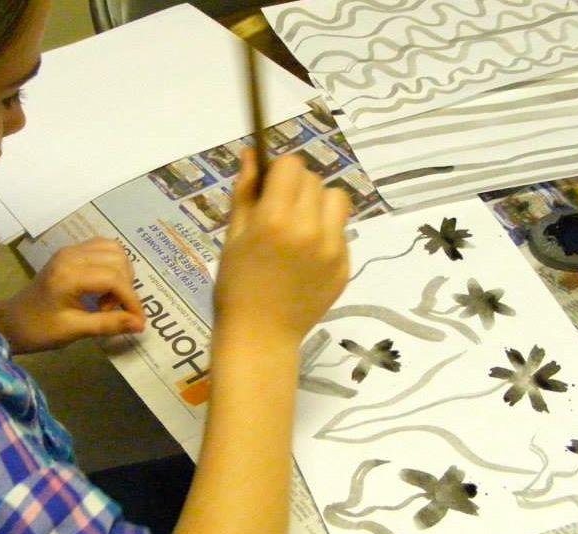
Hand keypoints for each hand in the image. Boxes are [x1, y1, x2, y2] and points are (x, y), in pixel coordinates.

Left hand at [0, 238, 145, 353]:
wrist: (10, 322)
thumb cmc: (39, 329)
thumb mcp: (74, 331)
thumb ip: (108, 324)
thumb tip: (140, 324)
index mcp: (69, 275)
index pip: (114, 278)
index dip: (131, 300)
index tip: (139, 321)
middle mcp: (71, 255)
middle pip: (118, 260)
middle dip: (126, 288)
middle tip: (112, 311)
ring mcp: (70, 251)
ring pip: (114, 250)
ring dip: (121, 274)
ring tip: (107, 299)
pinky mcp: (70, 252)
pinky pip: (103, 249)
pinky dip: (112, 266)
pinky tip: (104, 286)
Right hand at [213, 150, 350, 346]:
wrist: (260, 336)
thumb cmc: (236, 285)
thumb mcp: (232, 236)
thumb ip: (245, 192)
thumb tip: (251, 153)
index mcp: (275, 219)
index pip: (292, 165)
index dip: (278, 173)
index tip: (269, 190)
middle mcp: (310, 229)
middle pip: (314, 180)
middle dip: (296, 188)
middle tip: (279, 213)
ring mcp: (333, 249)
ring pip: (336, 200)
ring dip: (319, 205)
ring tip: (300, 230)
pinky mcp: (345, 266)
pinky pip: (341, 232)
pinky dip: (326, 234)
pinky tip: (306, 258)